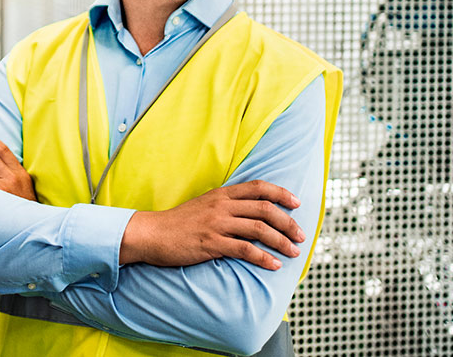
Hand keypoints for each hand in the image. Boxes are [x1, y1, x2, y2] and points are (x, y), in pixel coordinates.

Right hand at [119, 180, 304, 269]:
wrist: (151, 234)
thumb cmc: (177, 223)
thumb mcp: (203, 205)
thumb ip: (225, 205)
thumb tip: (248, 212)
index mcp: (221, 194)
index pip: (258, 187)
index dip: (281, 194)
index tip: (297, 204)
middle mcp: (222, 206)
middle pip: (265, 208)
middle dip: (288, 222)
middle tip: (301, 235)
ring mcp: (217, 224)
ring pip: (259, 228)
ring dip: (281, 241)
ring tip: (293, 252)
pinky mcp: (211, 244)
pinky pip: (244, 249)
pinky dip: (263, 258)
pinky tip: (273, 265)